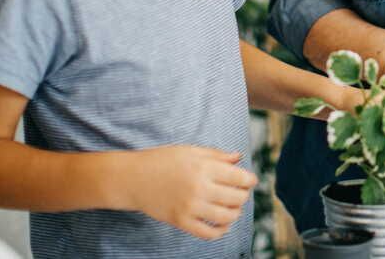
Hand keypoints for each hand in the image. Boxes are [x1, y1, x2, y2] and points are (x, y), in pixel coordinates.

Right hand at [123, 146, 256, 239]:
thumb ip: (217, 155)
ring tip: (233, 208)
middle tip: (241, 193)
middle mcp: (199, 189)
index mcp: (203, 168)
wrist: (133, 178)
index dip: (249, 180)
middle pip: (236, 198)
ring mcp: (190, 208)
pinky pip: (208, 233)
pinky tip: (222, 224)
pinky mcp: (181, 222)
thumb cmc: (162, 161)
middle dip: (243, 196)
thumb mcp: (190, 151)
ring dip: (235, 213)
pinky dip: (220, 231)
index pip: (239, 178)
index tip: (250, 181)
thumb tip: (239, 158)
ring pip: (226, 217)